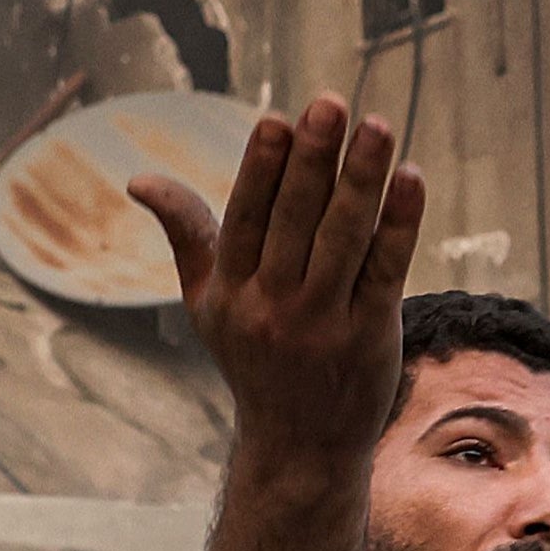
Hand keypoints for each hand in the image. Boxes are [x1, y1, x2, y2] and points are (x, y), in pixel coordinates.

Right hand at [133, 94, 428, 467]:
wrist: (298, 447)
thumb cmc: (252, 358)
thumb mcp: (208, 303)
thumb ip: (185, 235)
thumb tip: (138, 180)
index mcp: (230, 292)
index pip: (245, 219)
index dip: (261, 169)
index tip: (278, 119)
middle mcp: (272, 307)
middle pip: (294, 221)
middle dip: (312, 159)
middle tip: (329, 103)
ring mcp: (323, 323)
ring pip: (344, 238)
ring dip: (362, 179)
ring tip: (377, 125)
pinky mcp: (370, 335)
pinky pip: (385, 269)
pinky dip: (400, 223)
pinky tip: (411, 177)